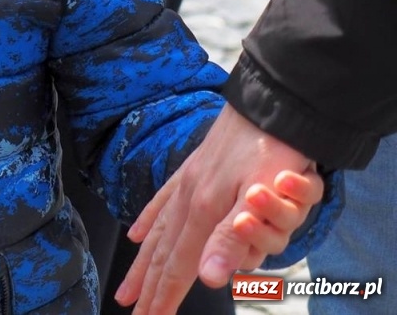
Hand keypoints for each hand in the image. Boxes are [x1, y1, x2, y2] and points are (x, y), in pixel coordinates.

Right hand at [115, 105, 317, 313]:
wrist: (271, 106)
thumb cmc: (272, 152)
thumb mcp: (259, 201)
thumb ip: (231, 240)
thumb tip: (206, 279)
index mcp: (203, 212)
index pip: (178, 266)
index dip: (164, 296)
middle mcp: (188, 200)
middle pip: (161, 253)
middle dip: (146, 287)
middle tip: (132, 310)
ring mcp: (186, 184)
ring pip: (157, 233)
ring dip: (141, 263)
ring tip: (128, 287)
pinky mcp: (192, 171)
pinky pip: (162, 205)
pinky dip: (148, 223)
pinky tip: (137, 235)